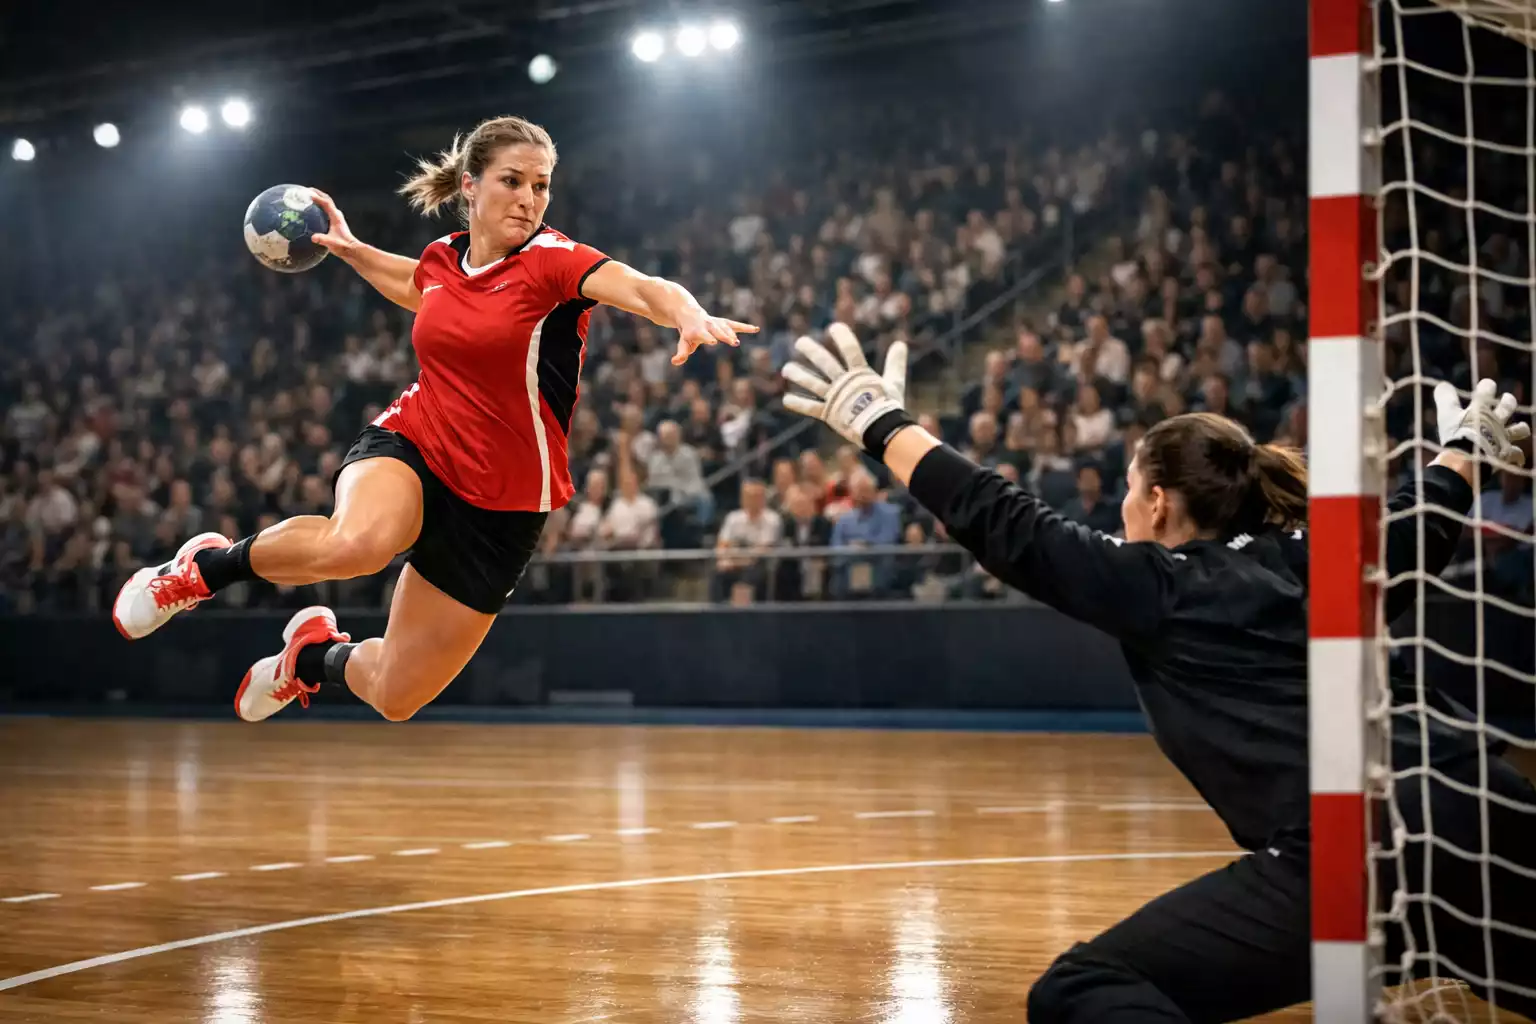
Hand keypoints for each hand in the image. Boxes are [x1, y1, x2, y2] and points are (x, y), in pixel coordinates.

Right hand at [307, 188, 360, 259]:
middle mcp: (336, 214)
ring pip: (326, 204)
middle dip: (317, 193)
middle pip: (326, 199)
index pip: (326, 202)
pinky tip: (311, 210)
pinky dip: (319, 207)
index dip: (317, 197)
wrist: (352, 250)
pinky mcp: (335, 222)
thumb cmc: (343, 246)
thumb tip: (313, 238)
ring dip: (319, 198)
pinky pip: (326, 210)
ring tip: (308, 197)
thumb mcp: (331, 242)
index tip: (307, 193)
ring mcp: (336, 217)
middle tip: (306, 190)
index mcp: (336, 216)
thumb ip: (323, 239)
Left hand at [672, 311, 758, 365]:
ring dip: (733, 333)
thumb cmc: (687, 332)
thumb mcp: (683, 342)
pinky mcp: (723, 322)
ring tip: (738, 342)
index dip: (708, 338)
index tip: (714, 342)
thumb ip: (681, 353)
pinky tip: (756, 329)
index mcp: (697, 330)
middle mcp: (707, 325)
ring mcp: (716, 323)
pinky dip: (745, 327)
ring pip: (726, 327)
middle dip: (725, 336)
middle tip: (733, 342)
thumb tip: (674, 362)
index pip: (704, 335)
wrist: (689, 313)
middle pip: (717, 330)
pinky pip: (735, 324)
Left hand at [781, 323, 908, 448]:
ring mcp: (835, 399)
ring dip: (798, 375)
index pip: (851, 350)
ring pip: (813, 384)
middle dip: (811, 351)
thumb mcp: (894, 382)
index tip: (834, 328)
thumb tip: (901, 344)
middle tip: (800, 342)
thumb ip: (895, 363)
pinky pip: (810, 408)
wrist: (883, 432)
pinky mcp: (829, 414)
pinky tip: (786, 399)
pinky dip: (798, 404)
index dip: (843, 337)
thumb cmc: (889, 406)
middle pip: (825, 363)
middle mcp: (844, 384)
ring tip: (786, 369)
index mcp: (860, 375)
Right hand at [1434, 378, 1529, 466]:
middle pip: (1508, 406)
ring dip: (1520, 428)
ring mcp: (1503, 436)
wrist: (1468, 458)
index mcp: (1481, 409)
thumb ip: (1445, 399)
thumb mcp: (1446, 414)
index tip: (1486, 384)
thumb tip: (1442, 384)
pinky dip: (1517, 456)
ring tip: (1521, 428)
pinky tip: (1517, 458)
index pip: (1486, 391)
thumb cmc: (1457, 434)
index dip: (1487, 386)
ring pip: (1519, 429)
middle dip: (1508, 401)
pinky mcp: (1506, 453)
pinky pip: (1516, 454)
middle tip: (1507, 399)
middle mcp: (1496, 421)